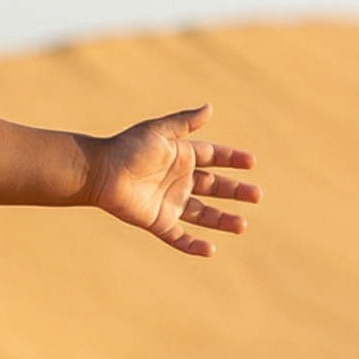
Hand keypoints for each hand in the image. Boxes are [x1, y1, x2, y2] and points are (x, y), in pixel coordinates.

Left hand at [88, 105, 259, 256]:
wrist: (101, 171)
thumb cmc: (127, 148)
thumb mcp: (159, 132)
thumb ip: (184, 123)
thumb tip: (209, 107)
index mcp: (181, 157)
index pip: (213, 157)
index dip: (232, 159)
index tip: (251, 162)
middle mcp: (178, 180)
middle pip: (214, 187)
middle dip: (236, 192)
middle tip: (257, 196)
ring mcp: (169, 202)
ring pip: (202, 214)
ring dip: (222, 220)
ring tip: (242, 226)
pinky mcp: (157, 221)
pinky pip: (178, 236)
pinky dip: (193, 245)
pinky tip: (211, 250)